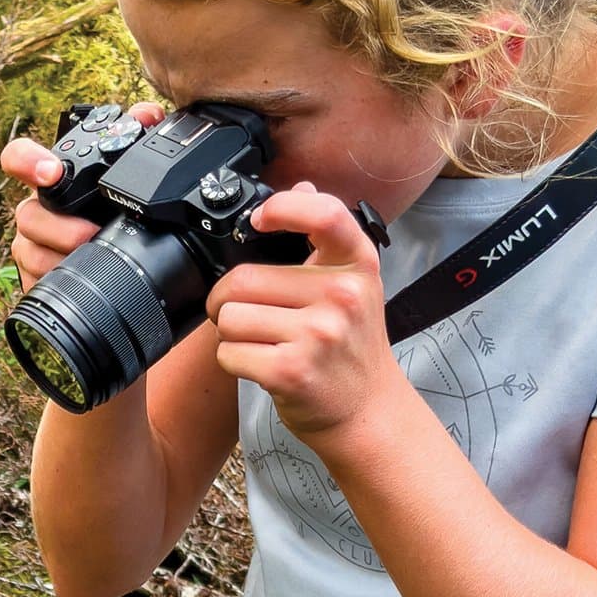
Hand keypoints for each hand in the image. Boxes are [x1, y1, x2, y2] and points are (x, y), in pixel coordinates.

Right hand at [0, 102, 162, 286]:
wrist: (118, 256)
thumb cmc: (110, 206)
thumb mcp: (125, 171)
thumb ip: (137, 135)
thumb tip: (149, 114)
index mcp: (51, 178)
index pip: (19, 158)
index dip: (27, 161)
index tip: (50, 172)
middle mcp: (36, 208)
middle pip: (27, 214)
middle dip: (56, 227)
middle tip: (88, 232)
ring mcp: (32, 243)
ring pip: (28, 251)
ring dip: (58, 257)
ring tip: (89, 260)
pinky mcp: (34, 275)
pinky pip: (32, 281)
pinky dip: (53, 282)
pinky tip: (75, 283)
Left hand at [206, 185, 405, 444]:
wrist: (367, 410)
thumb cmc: (351, 347)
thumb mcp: (353, 286)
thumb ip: (324, 239)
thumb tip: (301, 186)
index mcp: (357, 265)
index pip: (323, 214)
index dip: (283, 208)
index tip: (260, 221)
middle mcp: (342, 296)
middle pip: (242, 278)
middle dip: (228, 299)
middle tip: (251, 314)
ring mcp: (318, 334)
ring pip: (228, 317)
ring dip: (230, 333)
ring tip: (262, 342)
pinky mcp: (292, 370)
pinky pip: (228, 353)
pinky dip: (234, 361)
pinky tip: (262, 365)